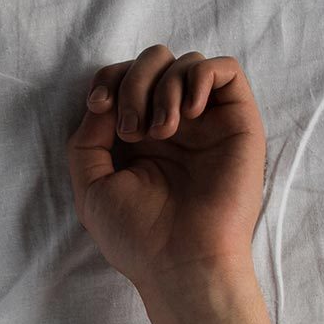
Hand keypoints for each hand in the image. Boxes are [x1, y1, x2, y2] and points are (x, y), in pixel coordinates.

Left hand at [66, 47, 266, 296]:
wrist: (181, 261)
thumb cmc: (137, 235)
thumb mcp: (91, 186)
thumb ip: (87, 139)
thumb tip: (104, 99)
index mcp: (136, 137)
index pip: (122, 78)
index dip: (108, 80)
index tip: (99, 108)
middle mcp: (172, 124)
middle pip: (152, 61)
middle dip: (133, 82)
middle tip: (133, 131)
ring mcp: (205, 122)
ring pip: (185, 62)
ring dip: (164, 88)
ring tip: (162, 132)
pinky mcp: (237, 122)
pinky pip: (226, 69)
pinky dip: (201, 76)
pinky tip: (189, 114)